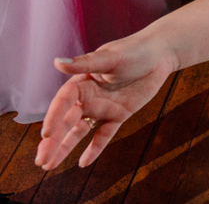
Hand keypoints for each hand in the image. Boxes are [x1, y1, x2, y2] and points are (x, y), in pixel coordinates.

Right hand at [34, 35, 175, 170]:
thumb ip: (85, 63)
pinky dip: (95, 148)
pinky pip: (104, 135)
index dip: (53, 118)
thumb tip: (58, 62)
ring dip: (65, 147)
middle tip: (41, 160)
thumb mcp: (111, 57)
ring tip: (49, 166)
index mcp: (81, 82)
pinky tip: (83, 163)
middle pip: (66, 122)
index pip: (62, 103)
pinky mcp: (118, 115)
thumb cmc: (134, 50)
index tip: (46, 135)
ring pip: (80, 131)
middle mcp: (88, 97)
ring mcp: (102, 108)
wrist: (160, 54)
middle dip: (53, 141)